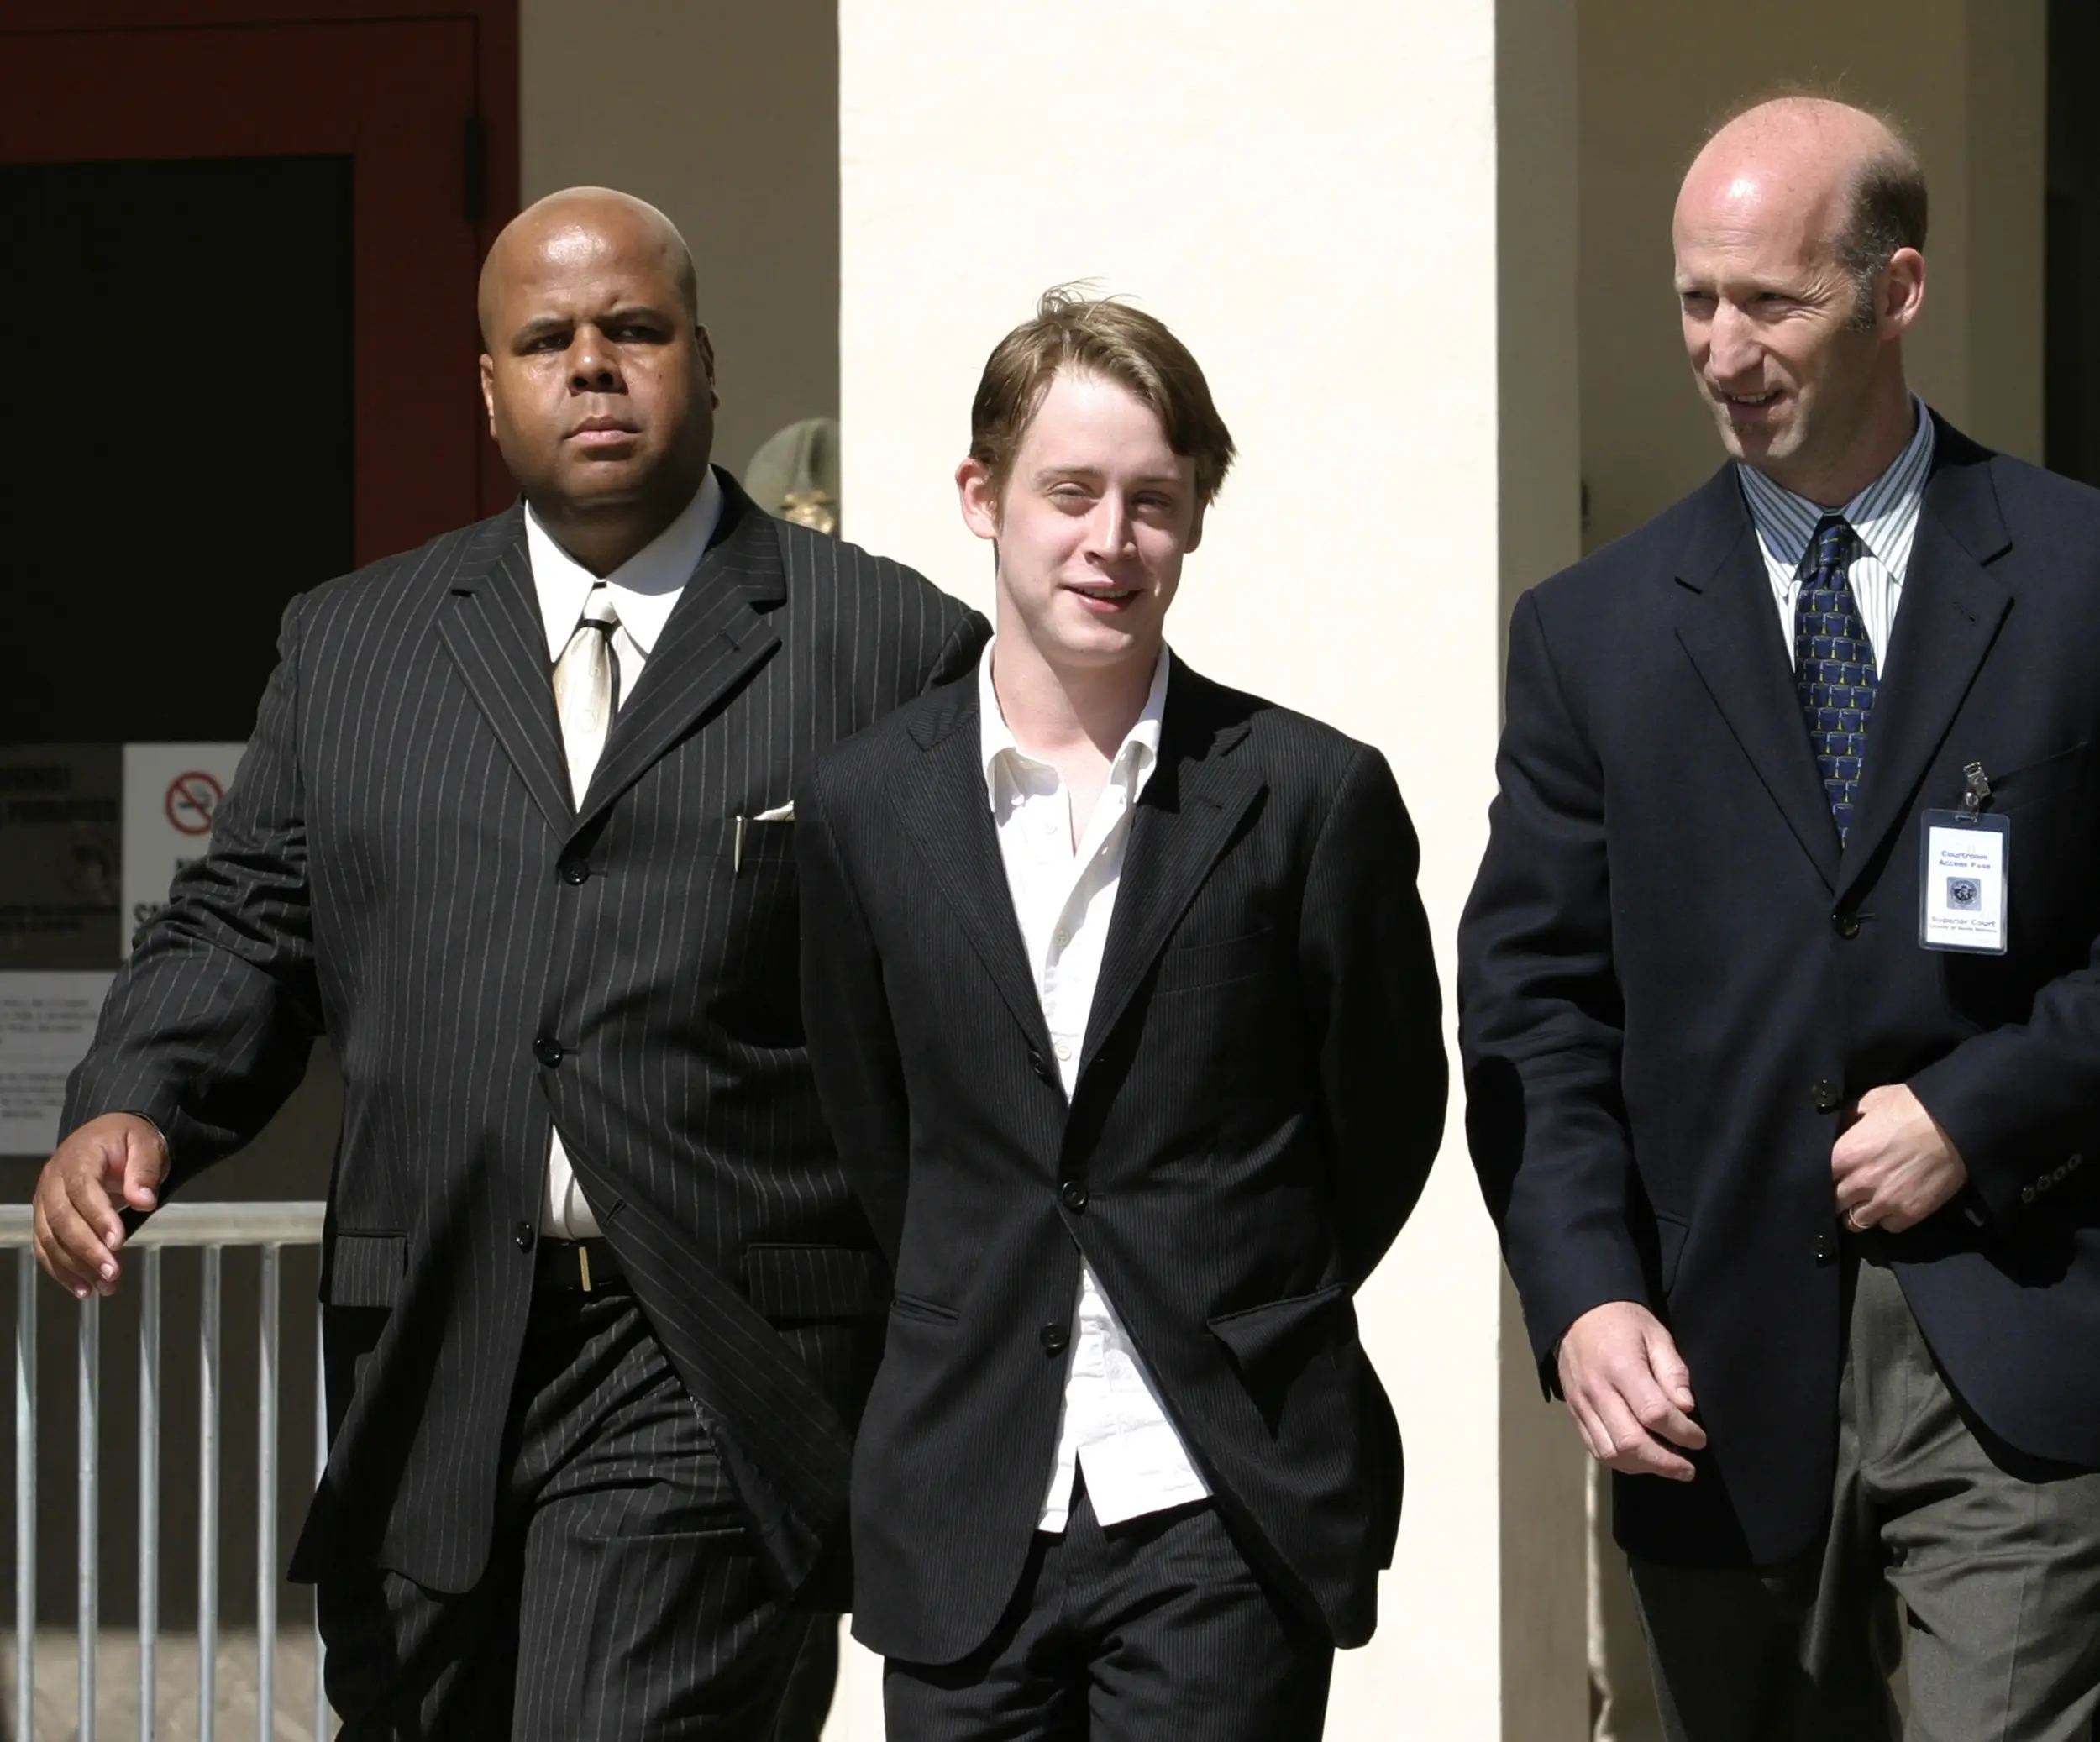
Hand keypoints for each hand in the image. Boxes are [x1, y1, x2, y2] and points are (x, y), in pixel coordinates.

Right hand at [32, 1114, 167, 1299]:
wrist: (108, 1138)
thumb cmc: (128, 1140)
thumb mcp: (146, 1144)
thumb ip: (144, 1169)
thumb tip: (144, 1200)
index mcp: (78, 1156)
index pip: (81, 1188)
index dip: (98, 1217)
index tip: (118, 1241)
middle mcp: (53, 1178)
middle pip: (62, 1218)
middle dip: (87, 1249)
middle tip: (113, 1271)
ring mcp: (45, 1199)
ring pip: (50, 1237)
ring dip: (75, 1266)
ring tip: (105, 1286)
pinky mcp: (45, 1216)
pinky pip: (45, 1246)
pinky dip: (61, 1270)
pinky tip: (83, 1287)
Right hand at [1557, 1300, 1706, 1480]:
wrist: (1577, 1314)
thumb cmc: (1623, 1322)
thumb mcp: (1656, 1335)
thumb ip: (1673, 1371)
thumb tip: (1686, 1408)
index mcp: (1621, 1367)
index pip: (1654, 1413)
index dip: (1682, 1432)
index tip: (1699, 1438)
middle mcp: (1598, 1390)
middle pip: (1630, 1442)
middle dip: (1664, 1462)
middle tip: (1688, 1468)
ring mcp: (1582, 1404)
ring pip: (1611, 1453)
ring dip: (1643, 1466)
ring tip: (1666, 1465)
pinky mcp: (1574, 1413)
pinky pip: (1595, 1449)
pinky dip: (1621, 1461)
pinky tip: (1641, 1459)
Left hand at [1831, 1084, 1966, 1234]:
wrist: (1958, 1124)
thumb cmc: (1913, 1106)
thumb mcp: (1870, 1102)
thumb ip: (1846, 1121)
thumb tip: (1832, 1131)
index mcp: (1844, 1154)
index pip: (1814, 1178)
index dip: (1817, 1178)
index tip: (1821, 1176)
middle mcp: (1859, 1182)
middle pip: (1831, 1203)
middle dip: (1834, 1197)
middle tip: (1841, 1190)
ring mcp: (1885, 1201)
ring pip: (1854, 1222)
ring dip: (1856, 1212)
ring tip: (1863, 1202)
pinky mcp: (1910, 1214)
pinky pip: (1886, 1226)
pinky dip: (1885, 1219)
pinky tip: (1889, 1205)